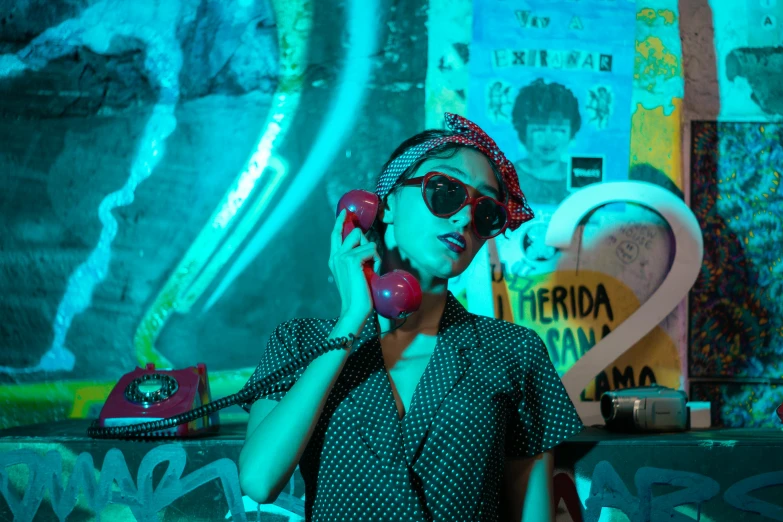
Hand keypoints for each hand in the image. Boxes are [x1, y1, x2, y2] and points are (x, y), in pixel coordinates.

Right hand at [328, 209, 380, 329]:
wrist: (355, 308)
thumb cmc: (359, 293)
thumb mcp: (356, 272)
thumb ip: (356, 258)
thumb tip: (366, 245)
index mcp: (334, 259)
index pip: (336, 234)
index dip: (340, 221)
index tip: (345, 212)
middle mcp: (336, 255)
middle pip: (354, 232)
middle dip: (367, 242)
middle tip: (370, 260)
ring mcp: (342, 256)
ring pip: (365, 240)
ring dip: (374, 255)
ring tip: (371, 269)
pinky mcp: (351, 260)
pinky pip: (371, 249)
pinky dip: (376, 261)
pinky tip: (373, 272)